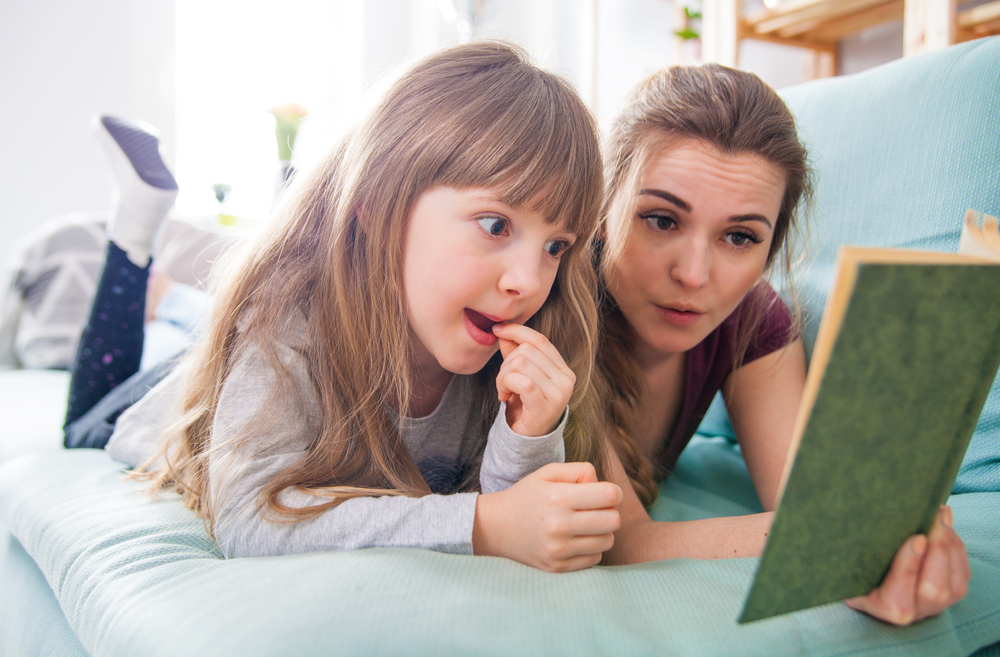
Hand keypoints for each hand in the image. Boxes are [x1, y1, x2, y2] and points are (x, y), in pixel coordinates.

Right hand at [473, 462, 621, 571]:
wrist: (495, 527)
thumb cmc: (527, 495)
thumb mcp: (548, 473)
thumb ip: (580, 471)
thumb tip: (604, 488)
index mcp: (558, 497)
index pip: (610, 495)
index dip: (613, 492)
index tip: (602, 493)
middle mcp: (559, 525)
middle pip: (614, 520)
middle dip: (609, 511)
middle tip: (594, 509)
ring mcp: (558, 550)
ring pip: (608, 541)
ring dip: (602, 531)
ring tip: (584, 525)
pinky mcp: (558, 567)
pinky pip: (595, 558)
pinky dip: (591, 548)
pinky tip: (575, 539)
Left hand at [492, 323, 574, 436]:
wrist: (527, 440)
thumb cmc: (525, 406)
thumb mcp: (520, 375)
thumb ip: (514, 353)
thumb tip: (503, 331)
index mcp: (563, 369)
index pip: (539, 340)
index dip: (517, 331)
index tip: (498, 330)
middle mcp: (566, 380)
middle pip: (526, 352)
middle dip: (505, 364)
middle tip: (503, 382)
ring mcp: (558, 394)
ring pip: (520, 365)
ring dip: (502, 377)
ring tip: (503, 390)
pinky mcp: (545, 407)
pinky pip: (522, 382)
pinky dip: (506, 385)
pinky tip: (504, 396)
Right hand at [845, 506, 969, 624]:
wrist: (877, 584)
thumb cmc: (858, 569)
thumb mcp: (850, 566)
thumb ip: (854, 554)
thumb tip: (864, 519)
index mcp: (885, 608)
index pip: (899, 596)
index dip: (910, 566)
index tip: (917, 538)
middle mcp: (914, 612)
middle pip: (934, 589)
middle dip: (938, 549)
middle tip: (932, 517)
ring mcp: (937, 605)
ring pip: (954, 580)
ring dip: (950, 543)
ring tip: (939, 514)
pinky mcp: (954, 594)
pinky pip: (962, 571)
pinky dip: (956, 545)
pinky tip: (945, 524)